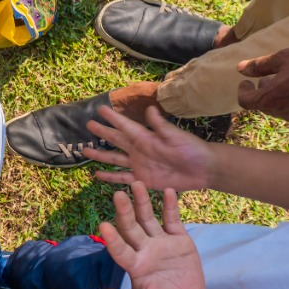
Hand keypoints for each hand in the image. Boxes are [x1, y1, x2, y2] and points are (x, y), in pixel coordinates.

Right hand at [83, 105, 213, 190]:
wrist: (203, 169)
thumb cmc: (191, 149)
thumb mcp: (176, 136)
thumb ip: (160, 125)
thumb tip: (149, 109)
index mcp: (146, 137)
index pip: (125, 126)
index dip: (113, 118)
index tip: (99, 109)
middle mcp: (139, 149)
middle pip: (116, 140)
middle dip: (103, 132)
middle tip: (88, 125)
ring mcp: (139, 164)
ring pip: (115, 159)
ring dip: (101, 155)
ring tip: (85, 151)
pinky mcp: (142, 179)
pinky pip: (122, 178)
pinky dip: (110, 177)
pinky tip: (97, 174)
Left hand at [93, 183, 205, 288]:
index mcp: (134, 266)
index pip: (120, 250)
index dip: (113, 239)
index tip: (103, 225)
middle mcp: (144, 251)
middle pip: (132, 228)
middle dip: (125, 212)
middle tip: (117, 194)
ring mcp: (161, 244)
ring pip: (149, 220)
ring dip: (143, 203)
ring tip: (137, 184)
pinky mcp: (179, 242)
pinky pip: (173, 221)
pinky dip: (171, 207)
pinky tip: (168, 191)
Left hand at [238, 48, 288, 120]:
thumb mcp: (284, 59)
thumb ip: (260, 65)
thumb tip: (240, 68)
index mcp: (268, 99)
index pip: (245, 101)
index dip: (243, 91)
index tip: (245, 82)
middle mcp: (279, 111)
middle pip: (261, 105)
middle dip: (259, 92)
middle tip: (264, 79)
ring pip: (276, 108)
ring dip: (273, 97)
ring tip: (279, 82)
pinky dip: (286, 100)